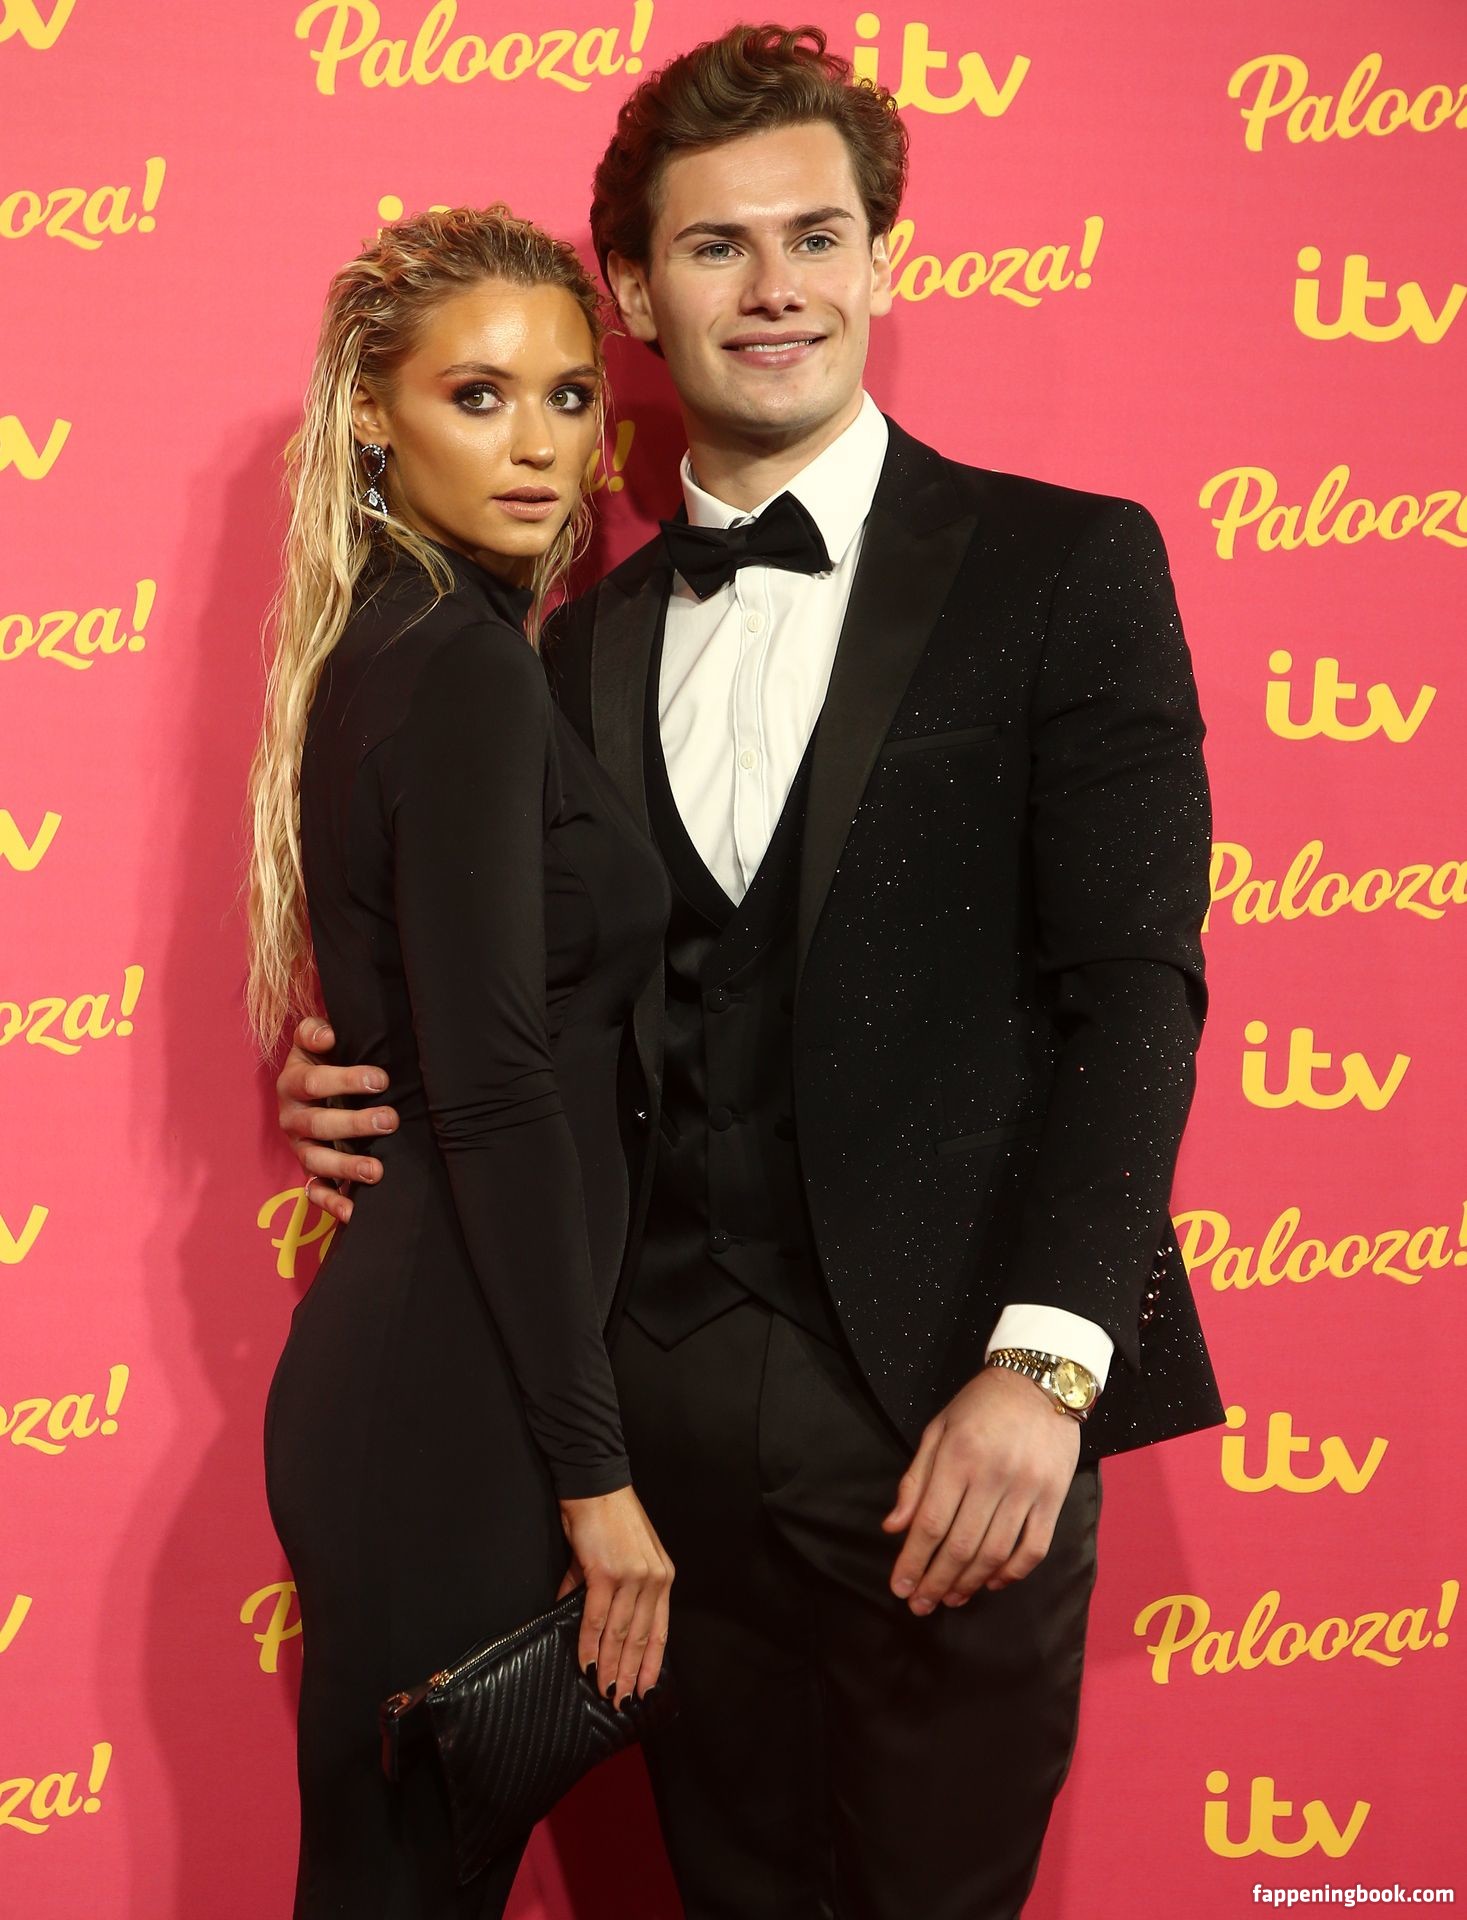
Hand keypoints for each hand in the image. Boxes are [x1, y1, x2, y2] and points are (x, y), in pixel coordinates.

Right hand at [276, 1014, 398, 1223]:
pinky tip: (355, 1212)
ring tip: (377, 1171)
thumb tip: (327, 1037)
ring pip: (317, 1161)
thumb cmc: (322, 1060)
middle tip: (390, 1120)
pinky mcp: (311, 1170)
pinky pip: (317, 1191)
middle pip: (319, 1123)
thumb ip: (314, 1031)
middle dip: (355, 1123)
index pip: (314, 1082)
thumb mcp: (311, 1041)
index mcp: (292, 1083)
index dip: (346, 1080)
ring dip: (347, 1166)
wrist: (309, 1086)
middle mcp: (292, 1118)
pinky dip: (333, 1202)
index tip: (380, 1080)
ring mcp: (300, 1148)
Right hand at [556, 1486, 674, 1707]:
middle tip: (621, 1704)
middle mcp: (653, 1580)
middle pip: (640, 1639)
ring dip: (610, 1667)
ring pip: (620, 1634)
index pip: (660, 1631)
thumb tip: (584, 1625)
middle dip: (630, 1675)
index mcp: (662, 1577)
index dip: (652, 1664)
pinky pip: (597, 1619)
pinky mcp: (606, 1573)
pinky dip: (590, 1645)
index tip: (645, 1691)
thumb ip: (604, 1594)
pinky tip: (586, 1663)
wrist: (595, 1486)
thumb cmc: (606, 1519)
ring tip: (603, 1691)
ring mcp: (632, 1577)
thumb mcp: (617, 1559)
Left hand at [881, 1365, 1081, 1612]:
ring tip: (950, 1599)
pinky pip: (1034, 1548)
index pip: (930, 1522)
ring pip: (995, 1552)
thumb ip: (915, 1479)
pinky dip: (1012, 1573)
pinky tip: (992, 1583)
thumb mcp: (938, 1429)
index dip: (913, 1561)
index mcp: (959, 1456)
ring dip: (970, 1583)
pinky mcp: (1054, 1497)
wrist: (1041, 1382)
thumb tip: (893, 1527)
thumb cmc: (980, 1405)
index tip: (900, 1588)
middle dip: (936, 1581)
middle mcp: (993, 1475)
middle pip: (961, 1545)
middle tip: (920, 1605)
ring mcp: (1028, 1488)